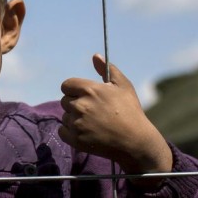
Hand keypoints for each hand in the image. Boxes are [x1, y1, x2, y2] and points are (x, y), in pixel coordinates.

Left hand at [59, 54, 171, 177]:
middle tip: (93, 111)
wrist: (135, 141)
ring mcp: (77, 123)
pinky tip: (86, 132)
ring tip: (93, 123)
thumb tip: (95, 56)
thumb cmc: (130, 111)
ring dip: (74, 118)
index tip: (84, 95)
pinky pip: (62, 131)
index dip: (75, 90)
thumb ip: (107, 69)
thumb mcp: (123, 86)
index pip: (66, 85)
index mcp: (90, 89)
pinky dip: (70, 132)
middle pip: (65, 100)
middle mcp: (80, 105)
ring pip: (65, 116)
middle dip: (76, 104)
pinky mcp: (75, 139)